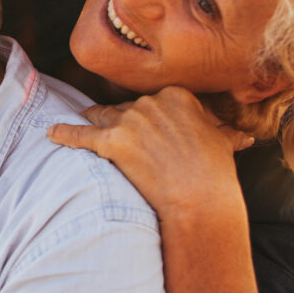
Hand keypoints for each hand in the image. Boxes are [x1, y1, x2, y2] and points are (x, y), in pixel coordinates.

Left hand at [48, 86, 253, 217]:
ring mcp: (131, 121)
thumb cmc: (214, 173)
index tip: (147, 128)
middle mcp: (151, 102)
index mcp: (177, 95)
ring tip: (81, 120)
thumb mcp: (222, 145)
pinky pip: (82, 135)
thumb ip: (224, 134)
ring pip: (104, 117)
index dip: (148, 118)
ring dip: (93, 120)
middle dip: (124, 122)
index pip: (153, 102)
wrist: (201, 197)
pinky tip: (51, 132)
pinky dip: (65, 133)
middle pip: (127, 109)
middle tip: (119, 134)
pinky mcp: (113, 142)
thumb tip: (242, 137)